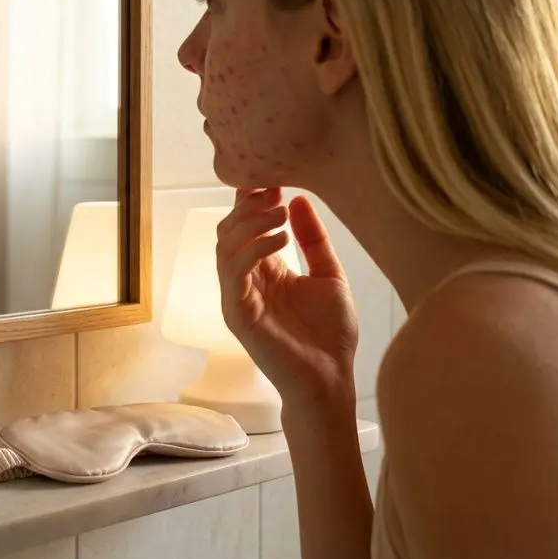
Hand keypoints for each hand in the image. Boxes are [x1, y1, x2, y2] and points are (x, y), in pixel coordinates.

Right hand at [217, 188, 358, 414]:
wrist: (332, 379)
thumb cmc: (331, 334)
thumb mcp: (328, 274)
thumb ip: (313, 239)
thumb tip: (298, 198)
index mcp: (264, 269)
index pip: (245, 225)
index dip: (252, 199)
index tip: (274, 179)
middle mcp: (245, 280)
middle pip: (229, 229)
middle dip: (249, 205)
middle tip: (275, 191)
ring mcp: (238, 296)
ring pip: (226, 246)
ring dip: (250, 222)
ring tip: (280, 212)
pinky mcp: (237, 313)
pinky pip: (233, 272)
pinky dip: (252, 249)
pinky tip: (280, 238)